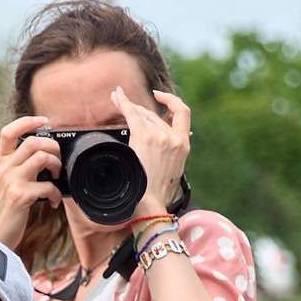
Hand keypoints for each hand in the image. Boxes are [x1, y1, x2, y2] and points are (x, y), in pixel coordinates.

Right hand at [0, 115, 61, 251]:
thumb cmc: (4, 212)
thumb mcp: (5, 185)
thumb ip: (18, 169)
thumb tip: (44, 159)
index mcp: (1, 163)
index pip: (8, 132)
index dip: (27, 121)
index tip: (44, 121)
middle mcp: (4, 169)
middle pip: (33, 141)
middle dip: (52, 148)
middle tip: (57, 161)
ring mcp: (11, 181)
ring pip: (42, 157)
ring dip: (56, 166)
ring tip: (55, 177)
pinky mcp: (20, 196)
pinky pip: (48, 186)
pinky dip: (56, 194)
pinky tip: (53, 202)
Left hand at [116, 86, 191, 220]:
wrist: (150, 205)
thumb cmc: (156, 196)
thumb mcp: (171, 173)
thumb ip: (169, 156)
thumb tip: (159, 151)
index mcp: (184, 146)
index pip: (183, 114)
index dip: (171, 101)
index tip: (159, 96)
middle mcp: (174, 138)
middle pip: (155, 115)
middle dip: (138, 107)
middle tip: (122, 101)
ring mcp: (161, 136)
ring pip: (143, 114)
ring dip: (128, 106)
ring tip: (116, 99)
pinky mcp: (145, 136)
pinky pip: (132, 113)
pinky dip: (122, 103)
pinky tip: (116, 96)